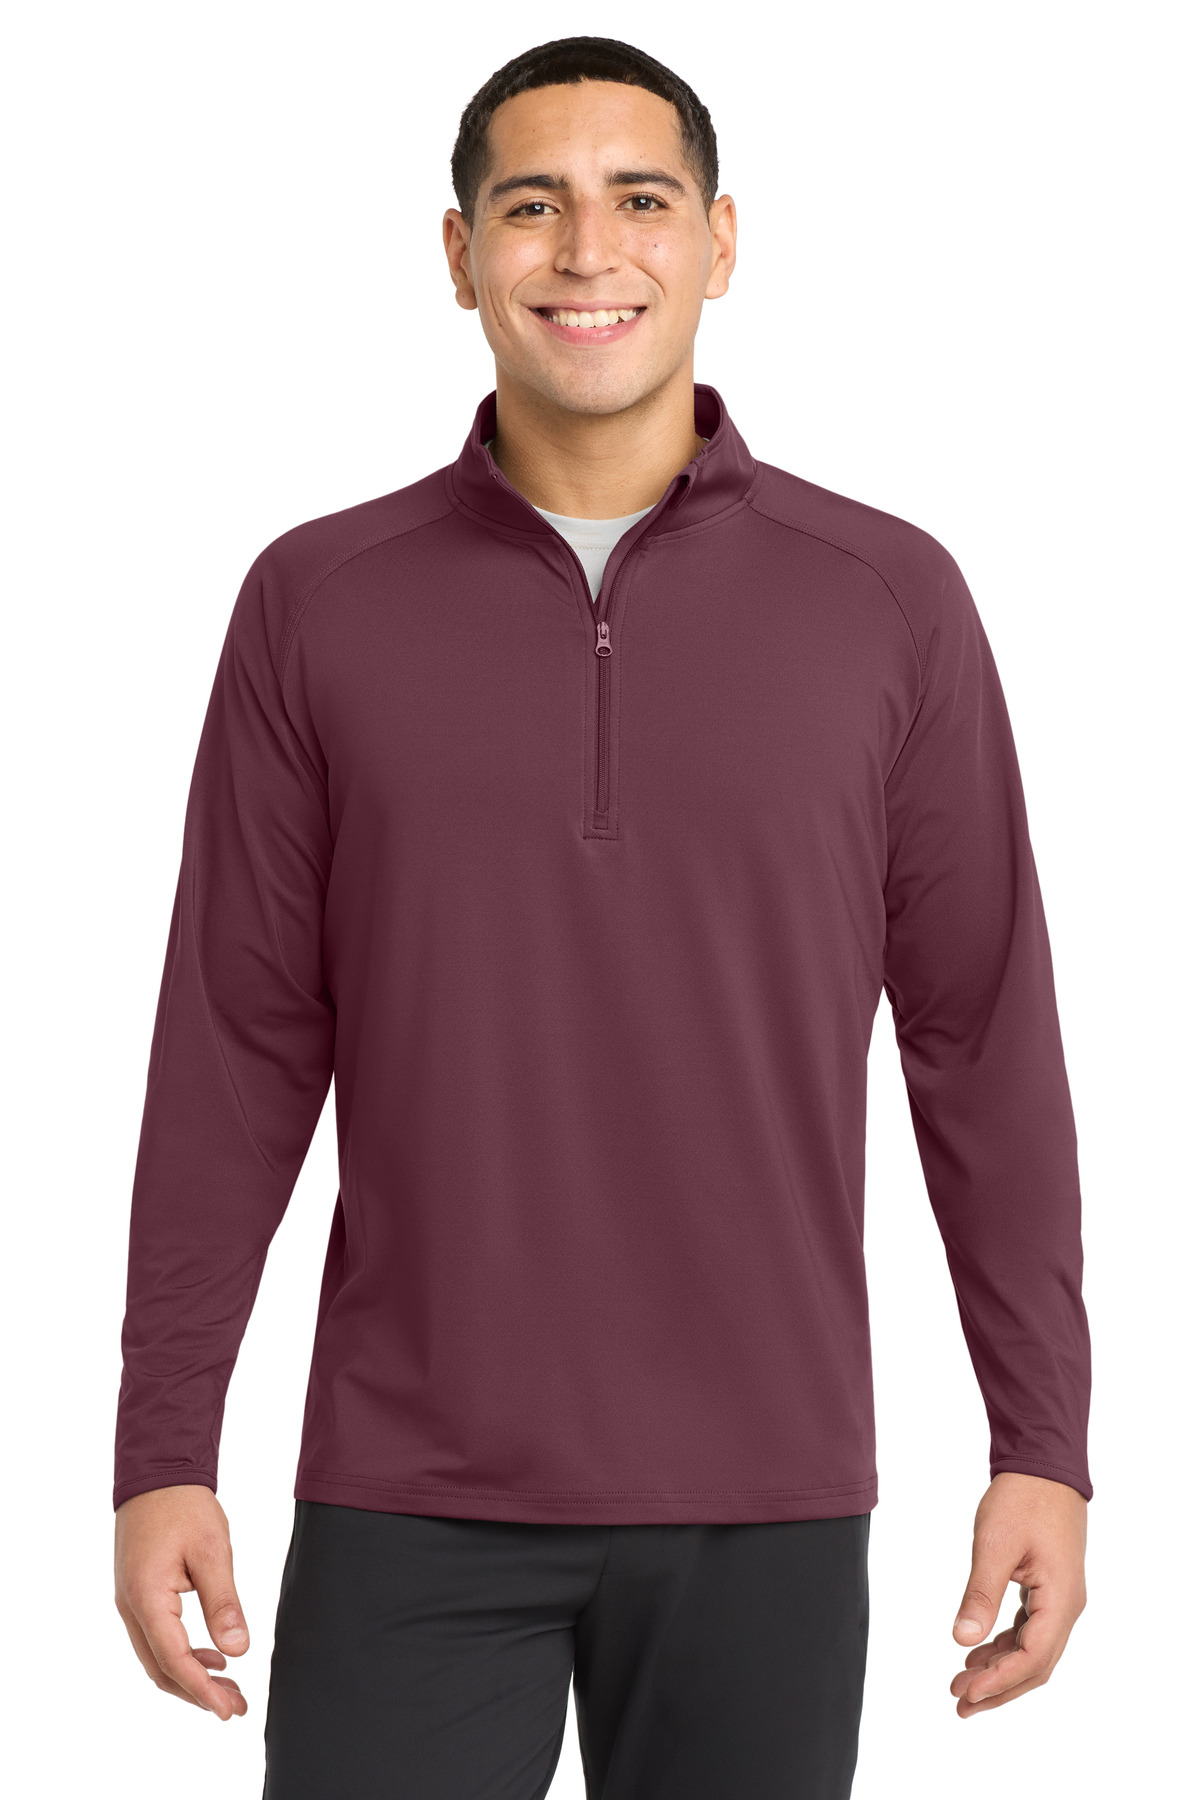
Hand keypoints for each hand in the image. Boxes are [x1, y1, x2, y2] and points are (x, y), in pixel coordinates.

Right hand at [115, 1485, 249, 1719]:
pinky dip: (183, 1654)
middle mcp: (131, 1608)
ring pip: (157, 1657)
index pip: (174, 1661)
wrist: (157, 1473)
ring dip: (191, 1676)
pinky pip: (157, 1638)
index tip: (229, 1710)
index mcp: (146, 1598)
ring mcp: (131, 1603)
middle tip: (236, 1707)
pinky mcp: (138, 1595)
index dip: (203, 1690)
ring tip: (230, 1687)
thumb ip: (224, 1603)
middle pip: (161, 1669)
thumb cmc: (184, 1506)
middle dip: (198, 1693)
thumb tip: (238, 1651)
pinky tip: (212, 1655)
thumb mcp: (213, 1551)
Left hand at [950, 1471, 1086, 1717]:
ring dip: (1000, 1670)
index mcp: (1061, 1600)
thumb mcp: (995, 1545)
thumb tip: (962, 1640)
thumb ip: (980, 1594)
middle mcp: (1067, 1606)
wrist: (1044, 1466)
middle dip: (999, 1688)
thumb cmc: (1023, 1499)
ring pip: (1033, 1650)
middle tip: (960, 1703)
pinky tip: (978, 1651)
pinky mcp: (1048, 1589)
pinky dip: (1005, 1646)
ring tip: (962, 1684)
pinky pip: (1030, 1630)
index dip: (999, 1681)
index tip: (966, 1693)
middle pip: (1036, 1665)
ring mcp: (1060, 1599)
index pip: (1033, 1658)